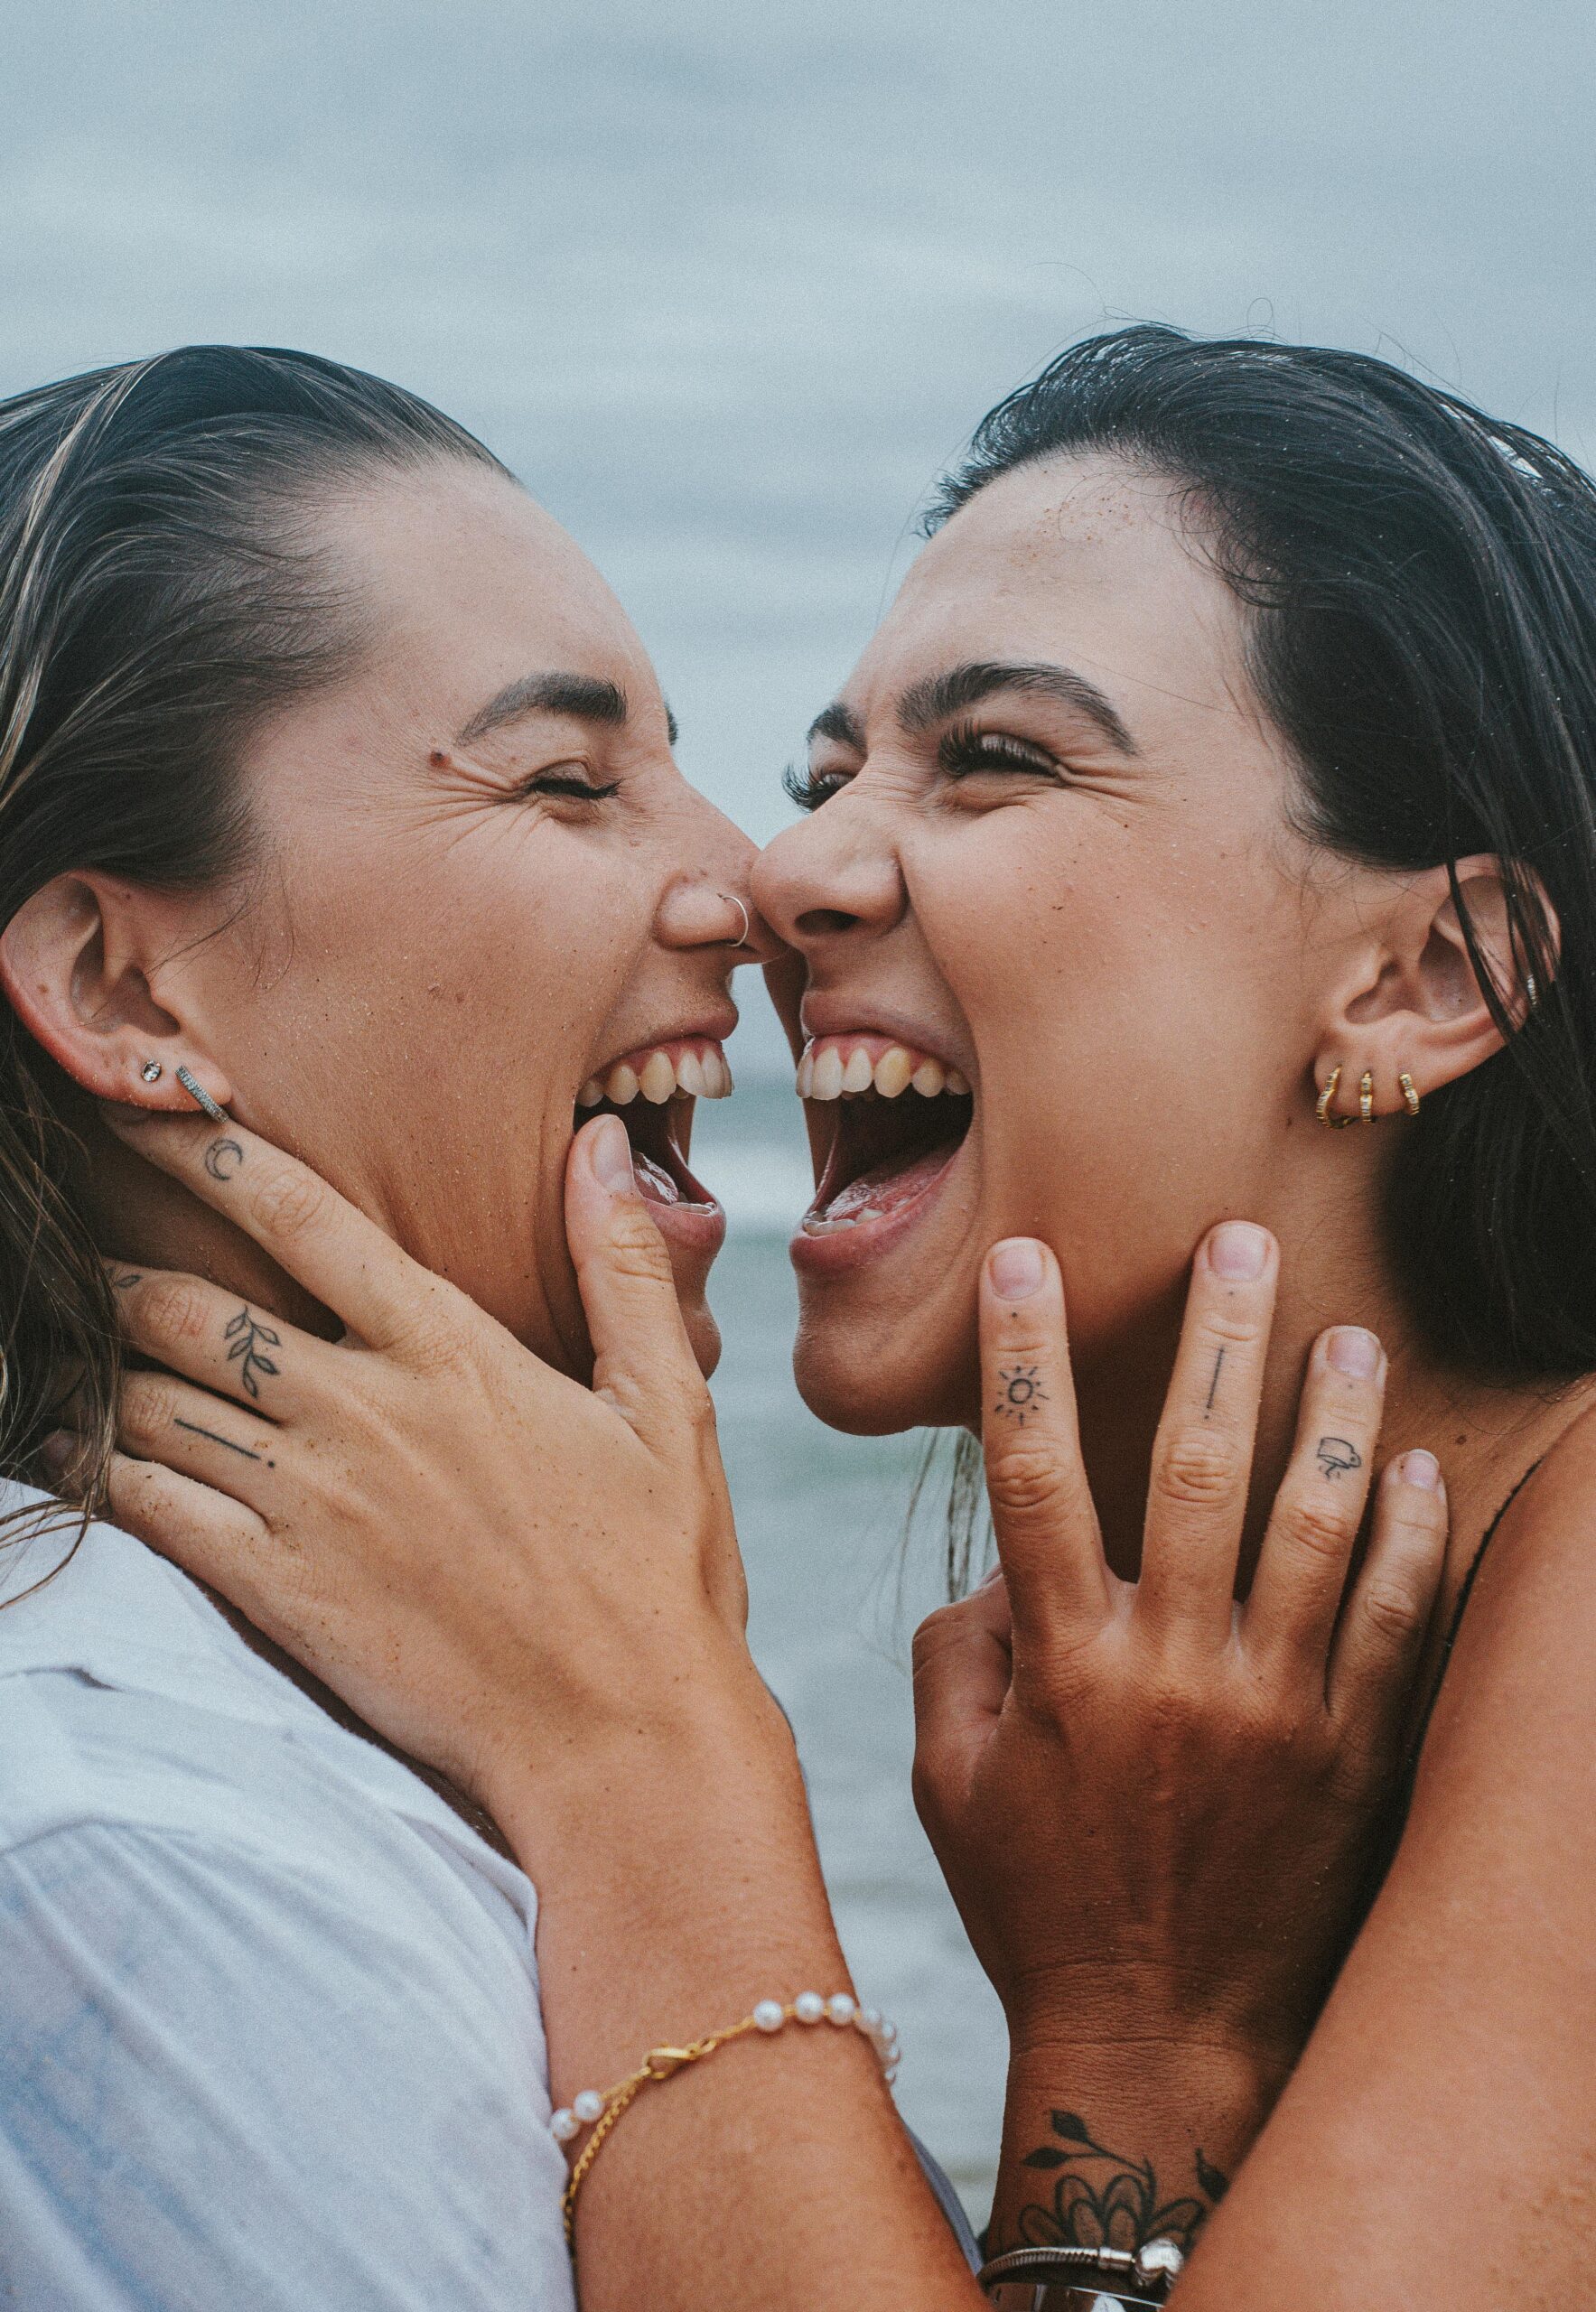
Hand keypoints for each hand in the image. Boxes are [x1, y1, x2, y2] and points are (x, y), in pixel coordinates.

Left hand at [58, 1105, 774, 1836]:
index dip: (204, 1152)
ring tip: (76, 1346)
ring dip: (102, 1367)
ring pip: (150, 1403)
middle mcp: (362, 1414)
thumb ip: (619, 1263)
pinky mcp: (280, 1593)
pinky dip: (103, 1469)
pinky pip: (151, 1509)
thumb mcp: (667, 1402)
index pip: (298, 1218)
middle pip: (187, 1309)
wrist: (623, 1740)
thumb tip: (592, 1140)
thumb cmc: (656, 1572)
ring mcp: (311, 1505)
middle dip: (121, 1269)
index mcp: (449, 1353)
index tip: (146, 1111)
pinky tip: (84, 1451)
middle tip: (86, 1248)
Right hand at [912, 1223, 1447, 2077]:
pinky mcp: (1352, 1753)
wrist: (1164, 2048)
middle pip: (1197, 1465)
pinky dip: (1410, 1533)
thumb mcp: (952, 1782)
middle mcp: (1171, 1670)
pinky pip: (1395, 1619)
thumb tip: (1000, 1562)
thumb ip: (961, 1652)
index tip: (1024, 1259)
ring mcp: (1274, 1709)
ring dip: (1334, 1413)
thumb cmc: (1038, 1906)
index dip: (1023, 1355)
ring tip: (1349, 1328)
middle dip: (1218, 1337)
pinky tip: (1418, 1464)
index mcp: (1061, 1665)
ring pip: (1316, 1524)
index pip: (1032, 1474)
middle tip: (1239, 1239)